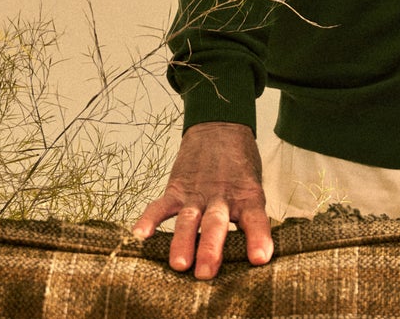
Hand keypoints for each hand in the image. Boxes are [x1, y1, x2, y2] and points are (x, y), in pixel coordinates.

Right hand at [131, 121, 273, 278]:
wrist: (221, 126)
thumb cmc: (241, 165)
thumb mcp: (254, 187)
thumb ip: (251, 217)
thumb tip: (257, 257)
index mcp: (246, 197)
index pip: (255, 219)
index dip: (258, 238)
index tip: (260, 259)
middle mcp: (221, 197)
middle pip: (215, 224)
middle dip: (210, 249)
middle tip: (206, 273)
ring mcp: (196, 194)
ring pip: (188, 219)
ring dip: (182, 242)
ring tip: (179, 264)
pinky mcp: (176, 189)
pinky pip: (160, 206)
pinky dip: (149, 220)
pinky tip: (140, 235)